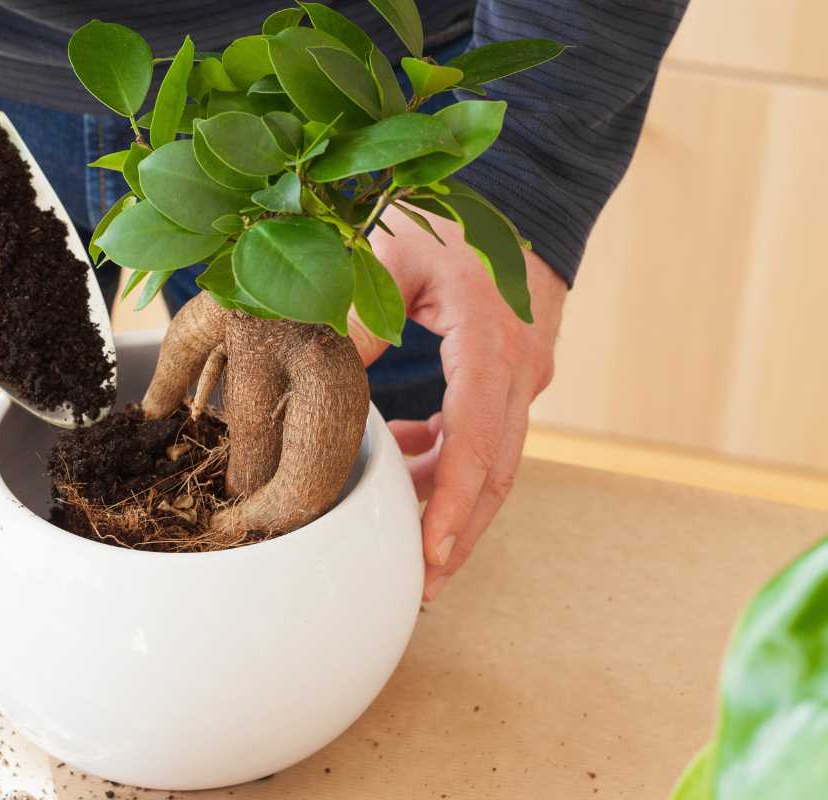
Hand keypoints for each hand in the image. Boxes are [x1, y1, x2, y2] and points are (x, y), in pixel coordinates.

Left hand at [351, 208, 566, 600]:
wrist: (518, 204)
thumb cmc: (448, 225)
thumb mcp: (392, 257)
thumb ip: (361, 318)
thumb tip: (323, 381)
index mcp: (489, 340)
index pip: (477, 437)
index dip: (453, 498)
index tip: (430, 549)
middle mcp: (519, 369)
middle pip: (497, 472)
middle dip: (459, 532)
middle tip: (420, 584)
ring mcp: (524, 379)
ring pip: (495, 464)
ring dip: (454, 506)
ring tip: (407, 545)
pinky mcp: (513, 383)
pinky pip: (486, 440)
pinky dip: (449, 463)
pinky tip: (407, 462)